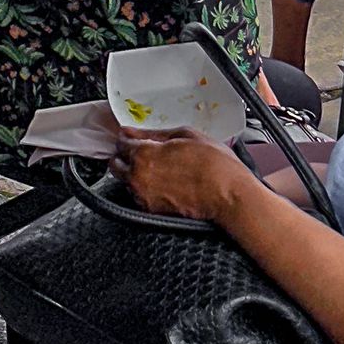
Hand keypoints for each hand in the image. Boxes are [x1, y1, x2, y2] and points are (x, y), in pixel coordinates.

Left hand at [109, 127, 248, 223]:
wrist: (228, 195)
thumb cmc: (213, 164)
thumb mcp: (185, 135)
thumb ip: (154, 133)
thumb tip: (134, 132)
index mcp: (143, 154)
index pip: (120, 143)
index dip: (128, 138)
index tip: (135, 137)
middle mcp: (137, 177)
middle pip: (115, 164)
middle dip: (124, 156)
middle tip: (141, 151)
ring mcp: (143, 196)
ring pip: (125, 181)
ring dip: (133, 172)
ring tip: (157, 167)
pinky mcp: (151, 210)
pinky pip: (137, 195)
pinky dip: (143, 187)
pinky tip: (162, 181)